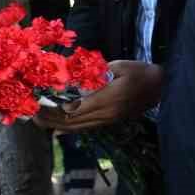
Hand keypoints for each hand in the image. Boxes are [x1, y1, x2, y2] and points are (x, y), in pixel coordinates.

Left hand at [34, 60, 162, 131]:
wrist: (161, 87)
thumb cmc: (140, 72)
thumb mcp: (117, 66)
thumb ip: (93, 74)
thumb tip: (69, 79)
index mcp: (108, 99)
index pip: (74, 109)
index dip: (54, 109)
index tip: (38, 103)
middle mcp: (106, 114)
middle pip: (72, 121)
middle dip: (50, 119)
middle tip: (32, 114)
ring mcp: (109, 121)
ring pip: (77, 127)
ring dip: (57, 125)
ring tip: (40, 120)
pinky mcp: (110, 122)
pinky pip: (85, 128)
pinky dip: (69, 128)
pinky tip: (58, 128)